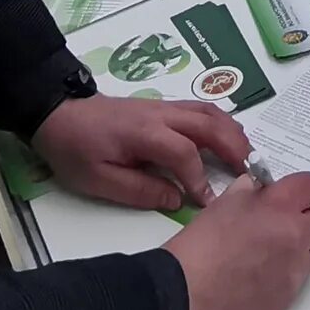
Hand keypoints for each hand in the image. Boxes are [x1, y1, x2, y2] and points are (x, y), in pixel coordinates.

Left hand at [35, 93, 246, 215]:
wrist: (58, 114)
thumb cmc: (75, 151)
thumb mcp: (98, 180)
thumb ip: (139, 190)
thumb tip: (176, 200)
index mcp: (144, 133)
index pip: (184, 153)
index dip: (200, 179)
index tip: (209, 203)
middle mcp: (161, 114)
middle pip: (208, 124)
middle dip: (233, 148)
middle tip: (251, 173)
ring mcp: (164, 106)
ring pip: (209, 111)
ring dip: (232, 131)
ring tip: (247, 156)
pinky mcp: (163, 106)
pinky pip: (201, 108)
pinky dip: (221, 122)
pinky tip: (228, 137)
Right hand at [171, 172, 309, 309]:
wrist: (185, 293)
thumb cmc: (200, 245)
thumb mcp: (223, 203)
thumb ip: (248, 192)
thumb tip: (257, 190)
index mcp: (279, 206)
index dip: (298, 189)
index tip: (287, 195)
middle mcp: (295, 235)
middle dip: (297, 218)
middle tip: (272, 224)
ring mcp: (294, 269)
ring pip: (308, 250)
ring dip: (293, 246)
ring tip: (262, 253)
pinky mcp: (288, 296)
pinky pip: (296, 277)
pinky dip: (283, 272)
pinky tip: (256, 276)